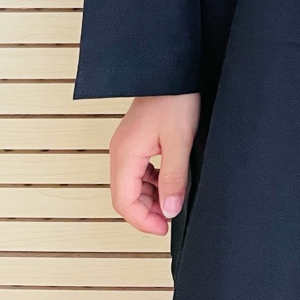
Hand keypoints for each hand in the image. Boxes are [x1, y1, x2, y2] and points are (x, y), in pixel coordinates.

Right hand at [108, 92, 200, 234]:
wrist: (174, 70)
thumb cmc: (175, 98)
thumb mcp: (179, 141)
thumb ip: (174, 178)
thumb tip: (170, 210)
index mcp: (125, 154)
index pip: (124, 202)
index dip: (143, 221)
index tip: (163, 228)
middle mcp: (120, 151)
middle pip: (125, 196)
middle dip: (146, 212)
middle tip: (170, 218)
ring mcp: (126, 146)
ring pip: (132, 185)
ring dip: (150, 198)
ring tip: (172, 201)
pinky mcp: (136, 141)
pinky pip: (139, 172)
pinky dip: (152, 183)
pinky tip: (169, 182)